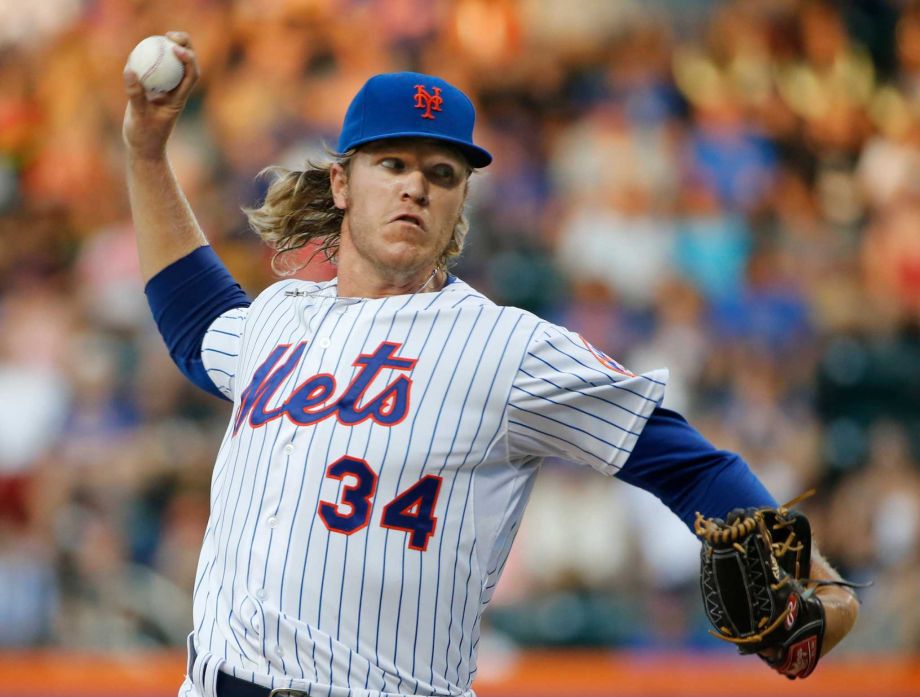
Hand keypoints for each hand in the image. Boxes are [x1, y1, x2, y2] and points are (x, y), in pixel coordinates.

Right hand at [122, 31, 198, 159]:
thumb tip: (131, 69)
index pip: (191, 76)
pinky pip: (157, 70)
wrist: (144, 149)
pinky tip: (143, 48)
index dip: (188, 59)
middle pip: (187, 66)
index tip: (175, 48)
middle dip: (185, 47)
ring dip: (171, 49)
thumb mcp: (138, 116)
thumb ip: (135, 94)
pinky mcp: (155, 91)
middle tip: (170, 35)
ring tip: (161, 36)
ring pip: (174, 66)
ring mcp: (167, 91)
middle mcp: (176, 92)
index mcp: (179, 99)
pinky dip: (154, 58)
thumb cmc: (144, 137)